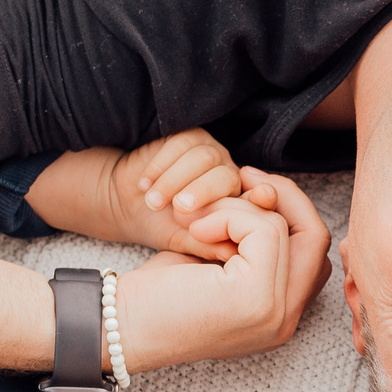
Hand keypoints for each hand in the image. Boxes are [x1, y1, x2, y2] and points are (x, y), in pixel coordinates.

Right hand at [108, 129, 278, 260]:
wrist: (127, 206)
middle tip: (179, 209)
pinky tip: (145, 185)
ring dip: (174, 181)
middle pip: (226, 176)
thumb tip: (233, 253)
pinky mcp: (188, 138)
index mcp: (238, 203)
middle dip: (202, 192)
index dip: (261, 196)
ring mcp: (210, 154)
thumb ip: (208, 244)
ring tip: (153, 203)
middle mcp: (229, 176)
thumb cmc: (162, 227)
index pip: (256, 197)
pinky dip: (160, 166)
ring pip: (203, 158)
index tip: (264, 196)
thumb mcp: (184, 241)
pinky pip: (180, 144)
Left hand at [114, 172, 331, 368]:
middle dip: (285, 195)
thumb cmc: (159, 293)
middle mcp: (287, 321)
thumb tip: (269, 192)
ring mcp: (277, 315)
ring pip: (285, 228)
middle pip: (317, 237)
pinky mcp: (257, 299)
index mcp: (280, 316)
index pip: (314, 253)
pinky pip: (265, 229)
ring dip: (236, 206)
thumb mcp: (215, 262)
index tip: (250, 185)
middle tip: (242, 174)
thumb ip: (249, 240)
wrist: (119, 324)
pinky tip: (195, 230)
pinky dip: (228, 214)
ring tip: (196, 219)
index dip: (291, 211)